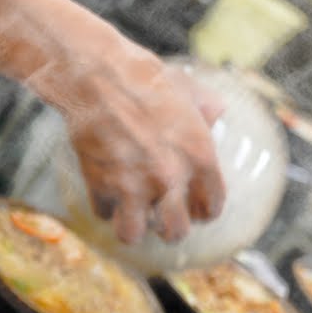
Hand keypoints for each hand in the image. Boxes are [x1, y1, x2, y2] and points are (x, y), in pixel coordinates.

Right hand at [40, 38, 224, 244]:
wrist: (98, 77)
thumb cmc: (144, 78)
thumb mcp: (190, 90)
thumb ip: (208, 111)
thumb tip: (214, 119)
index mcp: (200, 156)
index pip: (211, 206)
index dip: (201, 210)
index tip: (192, 209)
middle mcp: (169, 178)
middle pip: (175, 231)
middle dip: (168, 228)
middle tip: (160, 216)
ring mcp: (132, 185)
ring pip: (133, 235)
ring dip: (132, 227)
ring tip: (130, 214)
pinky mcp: (100, 184)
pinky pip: (103, 212)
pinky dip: (104, 205)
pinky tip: (106, 190)